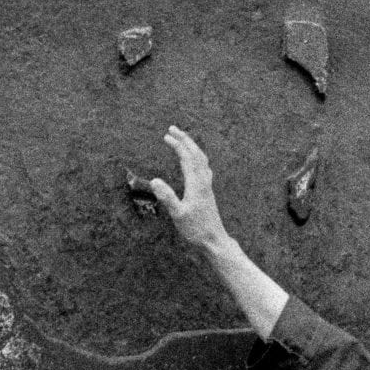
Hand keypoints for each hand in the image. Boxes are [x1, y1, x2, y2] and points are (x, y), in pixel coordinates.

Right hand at [138, 125, 233, 255]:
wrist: (214, 240)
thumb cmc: (196, 230)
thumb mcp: (178, 215)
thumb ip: (167, 197)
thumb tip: (155, 180)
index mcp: (196, 184)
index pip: (187, 158)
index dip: (177, 145)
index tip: (166, 136)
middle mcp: (204, 181)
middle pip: (196, 154)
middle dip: (185, 139)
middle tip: (172, 129)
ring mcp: (207, 186)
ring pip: (202, 159)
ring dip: (191, 147)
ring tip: (181, 139)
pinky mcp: (208, 191)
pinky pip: (204, 167)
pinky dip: (197, 157)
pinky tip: (195, 161)